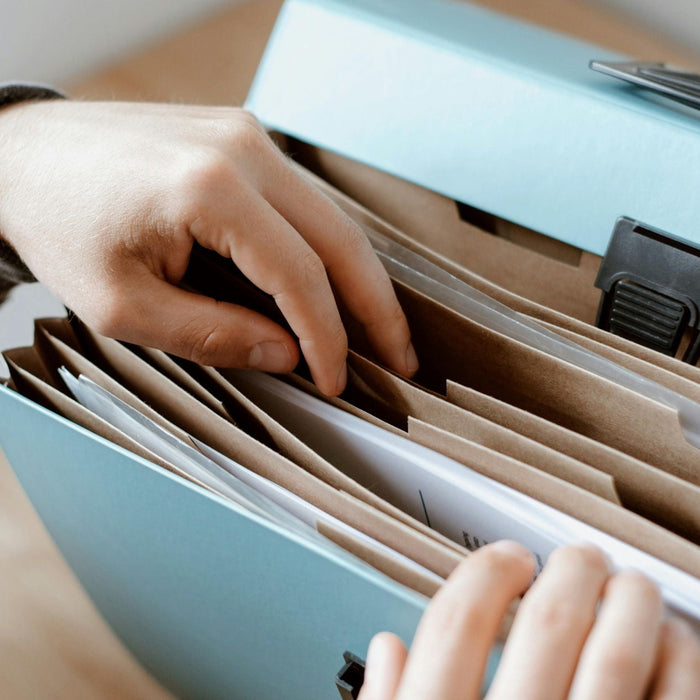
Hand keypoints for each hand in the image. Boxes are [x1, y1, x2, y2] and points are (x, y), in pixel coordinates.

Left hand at [0, 100, 416, 394]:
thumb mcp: (124, 306)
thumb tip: (288, 354)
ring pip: (331, 217)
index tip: (337, 379)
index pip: (300, 275)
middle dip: (376, 306)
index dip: (328, 337)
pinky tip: (336, 285)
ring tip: (379, 329)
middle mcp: (242, 149)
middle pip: (340, 238)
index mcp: (209, 188)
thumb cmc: (60, 225)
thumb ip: (214, 334)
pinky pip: (303, 201)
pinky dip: (325, 249)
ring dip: (359, 277)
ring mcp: (246, 136)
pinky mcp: (242, 139)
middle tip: (402, 357)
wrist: (21, 156)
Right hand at [360, 542, 699, 698]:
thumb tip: (386, 651)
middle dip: (569, 573)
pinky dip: (681, 662)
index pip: (456, 624)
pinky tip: (675, 645)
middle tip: (578, 558)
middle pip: (548, 626)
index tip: (505, 559)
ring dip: (630, 604)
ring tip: (630, 585)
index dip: (484, 574)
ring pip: (618, 657)